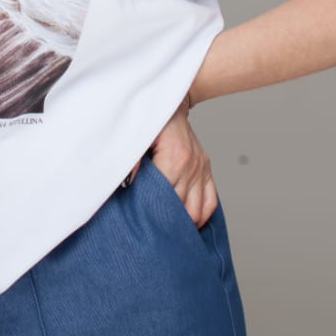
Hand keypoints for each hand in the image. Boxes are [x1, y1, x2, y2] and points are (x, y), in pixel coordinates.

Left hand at [124, 96, 217, 226]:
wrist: (171, 102)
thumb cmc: (152, 118)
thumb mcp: (136, 135)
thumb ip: (131, 160)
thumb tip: (125, 183)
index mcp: (174, 157)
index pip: (165, 196)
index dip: (152, 211)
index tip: (142, 223)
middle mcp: (192, 165)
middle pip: (182, 207)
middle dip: (167, 221)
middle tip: (152, 233)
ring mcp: (201, 167)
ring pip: (198, 210)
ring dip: (185, 223)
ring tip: (169, 232)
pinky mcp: (206, 168)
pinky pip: (210, 200)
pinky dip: (202, 215)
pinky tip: (189, 224)